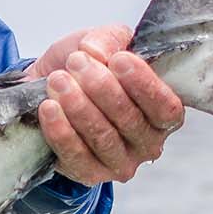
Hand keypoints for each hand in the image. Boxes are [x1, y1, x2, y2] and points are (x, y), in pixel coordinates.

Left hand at [25, 24, 183, 184]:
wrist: (47, 86)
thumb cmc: (85, 67)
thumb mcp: (101, 42)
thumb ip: (108, 40)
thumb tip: (98, 52)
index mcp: (163, 111)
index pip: (166, 106)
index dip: (144, 84)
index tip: (118, 60)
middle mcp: (148, 141)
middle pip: (130, 120)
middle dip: (101, 88)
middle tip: (77, 63)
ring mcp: (120, 161)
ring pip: (103, 138)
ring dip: (79, 107)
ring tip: (58, 81)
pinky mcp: (89, 173)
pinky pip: (77, 156)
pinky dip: (61, 131)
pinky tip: (49, 108)